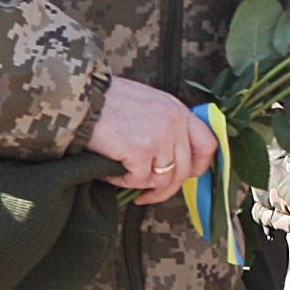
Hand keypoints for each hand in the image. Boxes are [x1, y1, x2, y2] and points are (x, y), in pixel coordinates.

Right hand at [90, 76, 215, 206]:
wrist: (81, 95)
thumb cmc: (108, 101)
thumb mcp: (148, 104)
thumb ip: (166, 125)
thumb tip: (172, 157)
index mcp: (178, 110)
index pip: (207, 145)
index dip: (199, 167)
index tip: (184, 176)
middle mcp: (174, 123)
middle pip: (184, 170)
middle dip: (166, 188)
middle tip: (148, 194)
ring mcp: (159, 138)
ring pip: (163, 180)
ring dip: (142, 184)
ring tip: (123, 174)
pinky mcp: (140, 151)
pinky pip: (138, 180)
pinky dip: (122, 180)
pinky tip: (111, 170)